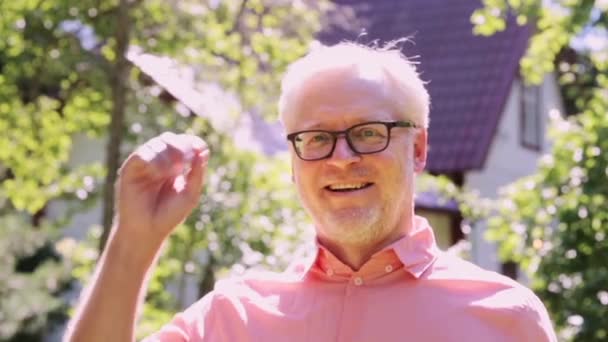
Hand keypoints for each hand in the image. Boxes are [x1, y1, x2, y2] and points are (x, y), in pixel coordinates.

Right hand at [112, 132, 209, 255]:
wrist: (148, 231)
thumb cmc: (169, 215)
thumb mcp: (190, 194)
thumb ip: (197, 173)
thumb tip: (203, 151)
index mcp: (175, 165)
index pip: (184, 143)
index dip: (193, 143)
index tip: (200, 150)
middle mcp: (159, 161)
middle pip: (170, 139)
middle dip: (180, 147)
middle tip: (183, 163)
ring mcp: (144, 164)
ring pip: (156, 144)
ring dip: (167, 155)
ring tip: (171, 172)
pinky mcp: (130, 169)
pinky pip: (141, 155)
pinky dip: (153, 161)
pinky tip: (158, 174)